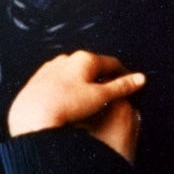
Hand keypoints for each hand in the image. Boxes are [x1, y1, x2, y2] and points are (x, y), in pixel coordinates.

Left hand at [6, 51, 145, 163]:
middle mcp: (67, 58)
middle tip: (109, 96)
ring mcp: (51, 68)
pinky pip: (59, 81)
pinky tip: (67, 102)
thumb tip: (141, 78)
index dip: (124, 75)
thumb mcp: (101, 97)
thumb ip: (122, 86)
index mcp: (85, 59)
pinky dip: (67, 88)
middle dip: (102, 79)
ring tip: (87, 101)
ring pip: (74, 73)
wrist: (32, 116)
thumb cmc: (67, 105)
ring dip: (84, 83)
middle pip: (93, 67)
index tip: (129, 86)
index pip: (112, 63)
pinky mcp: (38, 79)